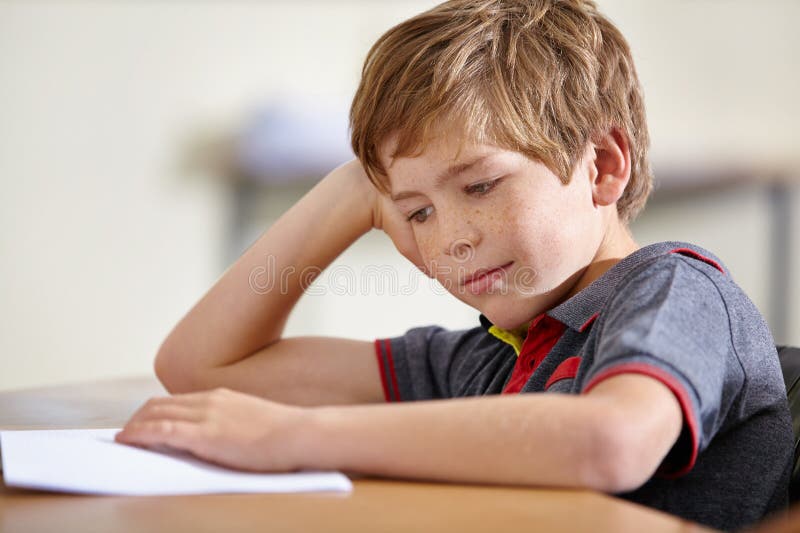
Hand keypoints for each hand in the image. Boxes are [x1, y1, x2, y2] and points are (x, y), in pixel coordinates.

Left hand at [114, 388, 310, 471]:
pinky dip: (139, 435)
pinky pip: (161, 432)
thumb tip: (222, 437)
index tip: (143, 422)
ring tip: (122, 439)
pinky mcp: (204, 435)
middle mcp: (209, 400)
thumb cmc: (286, 435)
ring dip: (134, 426)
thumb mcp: (255, 421)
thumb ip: (233, 424)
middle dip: (139, 418)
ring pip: (155, 415)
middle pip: (160, 404)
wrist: (300, 434)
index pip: (176, 401)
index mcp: (222, 397)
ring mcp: (206, 416)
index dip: (154, 412)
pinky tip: (126, 441)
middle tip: (127, 432)